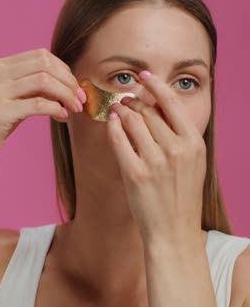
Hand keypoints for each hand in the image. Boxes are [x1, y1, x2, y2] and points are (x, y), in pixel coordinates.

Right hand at [0, 48, 85, 161]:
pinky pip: (38, 104)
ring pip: (44, 82)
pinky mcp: (0, 111)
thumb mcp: (15, 99)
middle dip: (68, 81)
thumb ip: (35, 89)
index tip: (75, 87)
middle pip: (45, 65)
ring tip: (74, 108)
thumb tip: (69, 87)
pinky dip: (56, 108)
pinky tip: (63, 116)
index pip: (41, 56)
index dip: (64, 70)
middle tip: (80, 99)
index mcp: (0, 66)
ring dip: (66, 95)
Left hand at [107, 71, 206, 244]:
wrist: (174, 231)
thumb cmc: (182, 196)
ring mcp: (155, 161)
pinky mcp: (135, 173)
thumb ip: (180, 135)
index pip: (172, 102)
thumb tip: (158, 107)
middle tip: (125, 98)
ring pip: (132, 120)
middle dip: (134, 100)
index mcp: (194, 143)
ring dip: (122, 110)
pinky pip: (118, 139)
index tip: (144, 75)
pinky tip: (112, 122)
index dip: (155, 84)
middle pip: (148, 110)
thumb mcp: (193, 162)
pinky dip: (113, 126)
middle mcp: (177, 149)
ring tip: (118, 109)